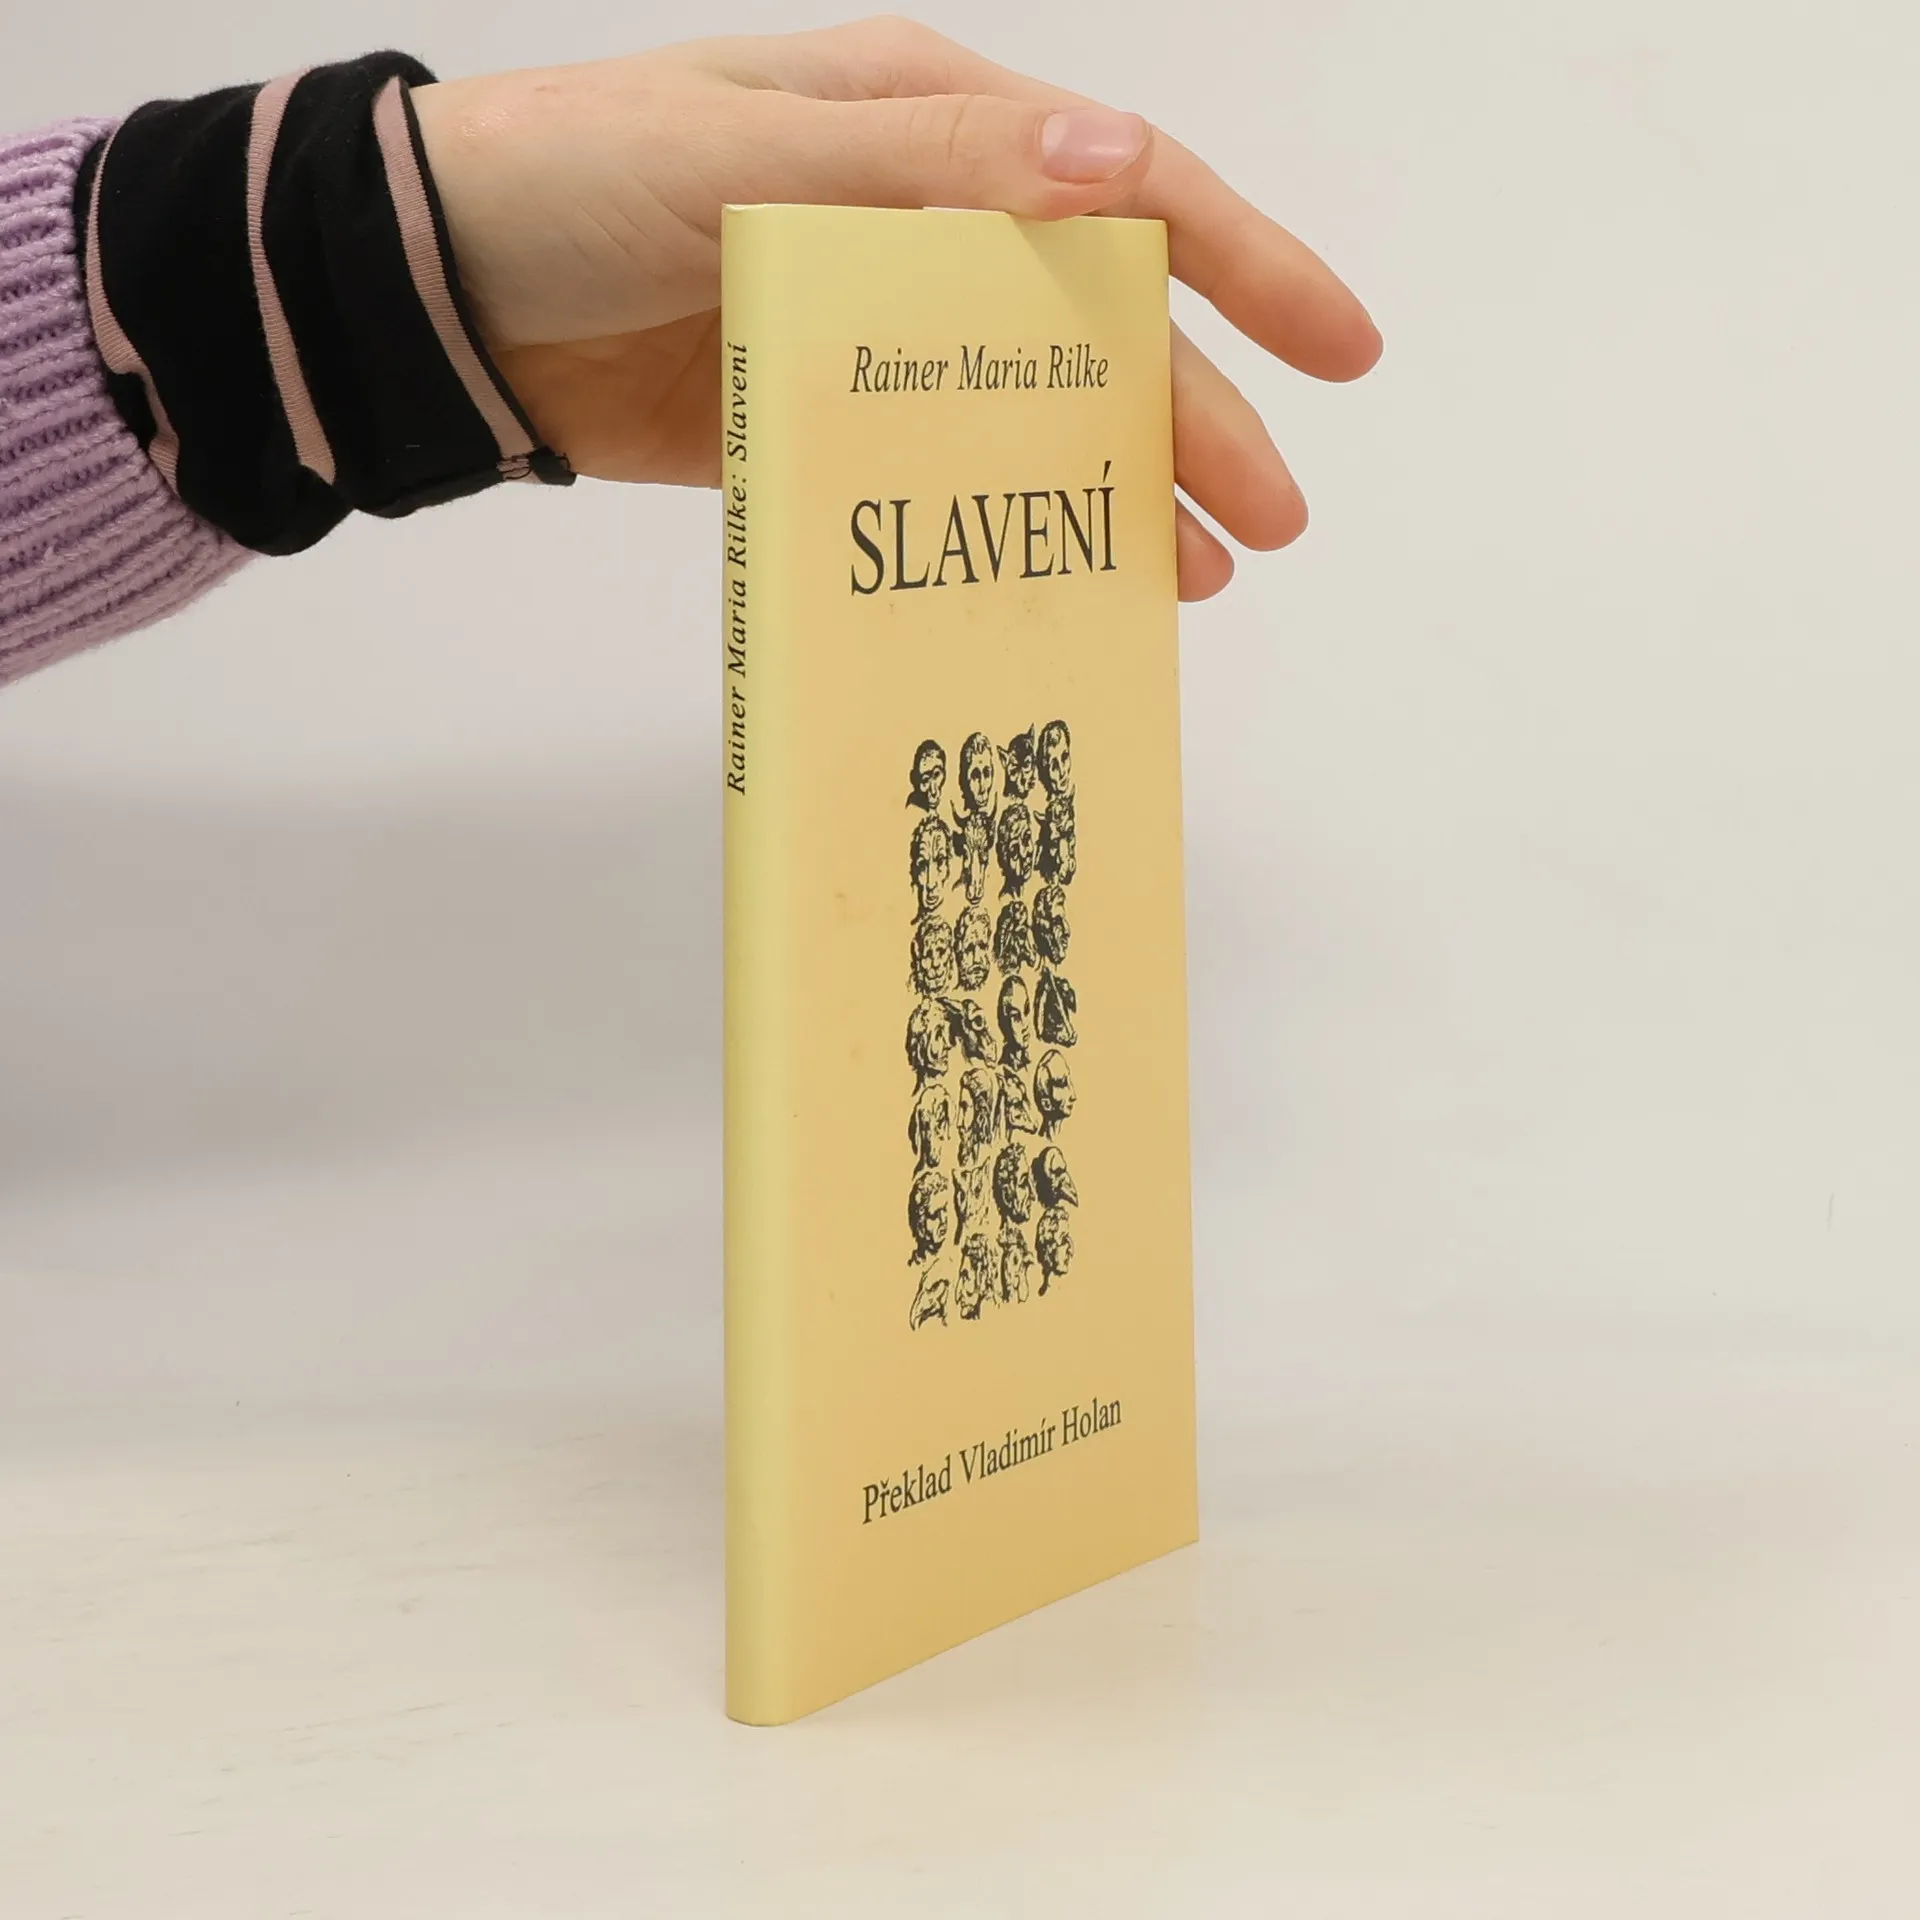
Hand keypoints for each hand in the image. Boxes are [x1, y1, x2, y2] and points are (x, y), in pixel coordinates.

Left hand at [411, 17, 1379, 600]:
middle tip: (1272, 519)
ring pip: (1033, 414)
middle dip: (1196, 417)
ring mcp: (876, 336)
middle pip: (1098, 328)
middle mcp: (923, 230)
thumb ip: (924, 162)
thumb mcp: (748, 150)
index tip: (1335, 349)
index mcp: (927, 131)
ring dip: (1120, 487)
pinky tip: (1064, 580)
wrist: (435, 293)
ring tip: (1199, 574)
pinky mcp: (822, 425)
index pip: (1126, 190)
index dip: (1245, 265)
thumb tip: (1115, 163)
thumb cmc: (574, 184)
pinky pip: (942, 481)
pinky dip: (1006, 529)